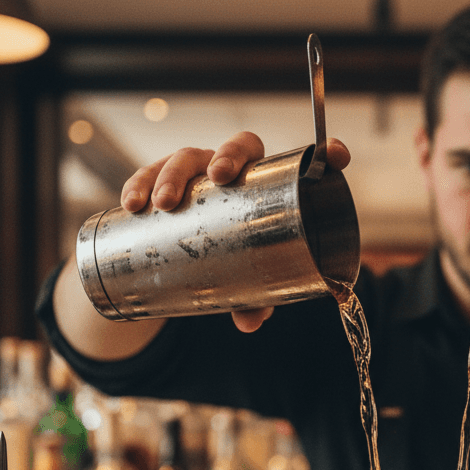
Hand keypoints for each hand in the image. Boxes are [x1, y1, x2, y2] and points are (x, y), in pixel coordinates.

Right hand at [118, 133, 351, 332]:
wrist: (185, 257)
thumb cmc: (232, 261)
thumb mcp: (249, 280)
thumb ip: (256, 297)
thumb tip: (249, 323)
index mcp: (270, 187)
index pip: (299, 162)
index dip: (323, 153)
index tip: (337, 156)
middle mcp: (237, 172)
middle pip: (238, 146)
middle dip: (226, 156)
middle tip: (218, 177)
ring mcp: (198, 173)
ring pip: (187, 156)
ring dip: (172, 175)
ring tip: (163, 204)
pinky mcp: (162, 182)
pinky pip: (147, 173)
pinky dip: (137, 184)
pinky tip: (133, 204)